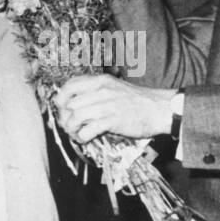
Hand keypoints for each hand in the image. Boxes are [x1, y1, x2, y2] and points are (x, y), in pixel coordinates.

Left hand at [57, 76, 175, 141]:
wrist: (159, 108)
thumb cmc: (137, 100)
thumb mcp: (114, 87)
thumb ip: (96, 91)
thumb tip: (76, 102)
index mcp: (100, 81)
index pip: (70, 85)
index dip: (60, 98)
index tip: (61, 107)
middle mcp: (101, 91)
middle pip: (70, 104)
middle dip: (64, 117)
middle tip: (68, 126)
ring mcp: (106, 105)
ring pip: (76, 117)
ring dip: (71, 128)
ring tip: (75, 134)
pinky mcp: (112, 121)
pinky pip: (88, 129)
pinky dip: (82, 136)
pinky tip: (84, 139)